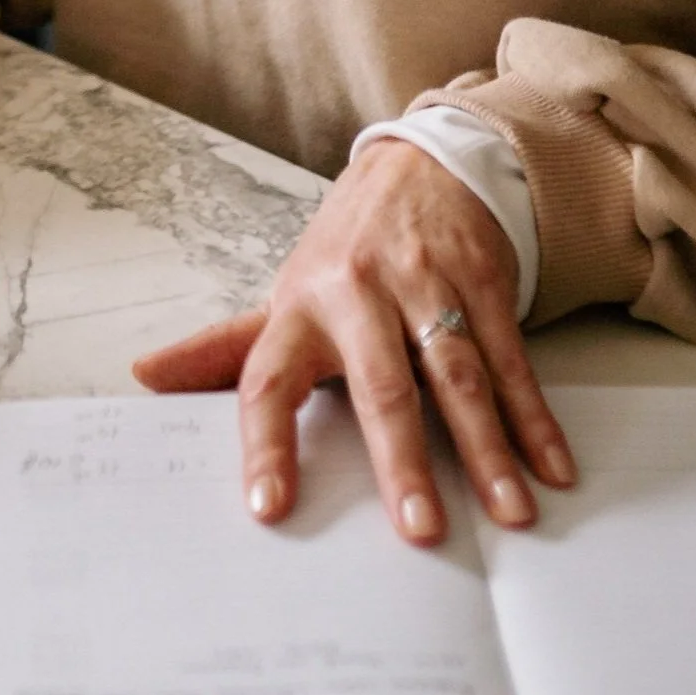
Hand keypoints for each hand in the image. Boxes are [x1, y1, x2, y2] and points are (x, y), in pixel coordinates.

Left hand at [133, 139, 574, 545]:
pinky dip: (534, 418)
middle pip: (380, 387)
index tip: (269, 507)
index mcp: (298, 309)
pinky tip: (550, 466)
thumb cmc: (343, 252)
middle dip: (401, 460)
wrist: (418, 165)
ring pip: (458, 376)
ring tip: (509, 512)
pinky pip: (511, 359)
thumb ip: (224, 348)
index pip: (267, 380)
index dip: (264, 443)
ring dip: (487, 450)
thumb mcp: (283, 295)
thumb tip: (145, 376)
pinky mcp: (481, 281)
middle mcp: (358, 296)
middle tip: (419, 529)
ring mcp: (425, 286)